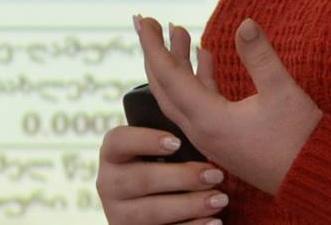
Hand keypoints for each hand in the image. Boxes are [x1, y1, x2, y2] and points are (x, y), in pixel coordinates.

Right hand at [95, 125, 229, 224]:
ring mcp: (118, 213)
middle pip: (143, 179)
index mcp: (113, 153)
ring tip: (220, 199)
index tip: (177, 142)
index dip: (146, 140)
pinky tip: (214, 221)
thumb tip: (200, 116)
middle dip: (183, 178)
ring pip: (154, 212)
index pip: (119, 141)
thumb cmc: (167, 162)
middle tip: (216, 175)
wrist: (158, 199)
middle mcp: (109, 183)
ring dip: (191, 205)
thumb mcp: (163, 147)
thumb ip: (174, 133)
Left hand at [134, 14, 322, 197]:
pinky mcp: (225, 136)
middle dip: (156, 52)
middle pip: (165, 88)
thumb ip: (260, 56)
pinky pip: (201, 103)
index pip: (168, 77)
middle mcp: (202, 130)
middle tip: (149, 22)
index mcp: (208, 120)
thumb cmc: (299, 138)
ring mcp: (212, 135)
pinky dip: (199, 78)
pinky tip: (205, 57)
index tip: (142, 19)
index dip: (154, 46)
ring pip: (182, 96)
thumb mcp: (281, 91)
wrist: (312, 177)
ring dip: (178, 63)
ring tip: (179, 31)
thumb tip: (244, 23)